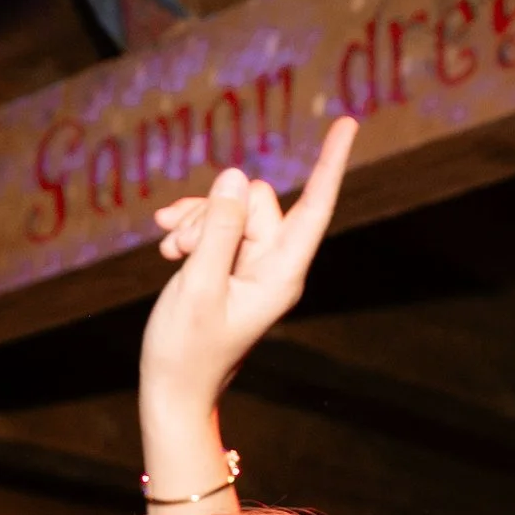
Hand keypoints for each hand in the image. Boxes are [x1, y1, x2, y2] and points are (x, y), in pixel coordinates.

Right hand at [139, 119, 356, 510]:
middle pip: (257, 201)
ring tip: (167, 250)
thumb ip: (216, 229)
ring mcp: (253, 265)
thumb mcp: (196, 285)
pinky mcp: (231, 265)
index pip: (315, 208)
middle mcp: (274, 266)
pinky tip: (165, 244)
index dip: (330, 163)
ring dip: (195, 221)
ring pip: (232, 208)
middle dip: (212, 209)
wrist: (173, 392)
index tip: (348, 122)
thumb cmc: (186, 351)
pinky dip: (191, 228)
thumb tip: (235, 178)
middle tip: (174, 245)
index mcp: (281, 275)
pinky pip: (217, 224)